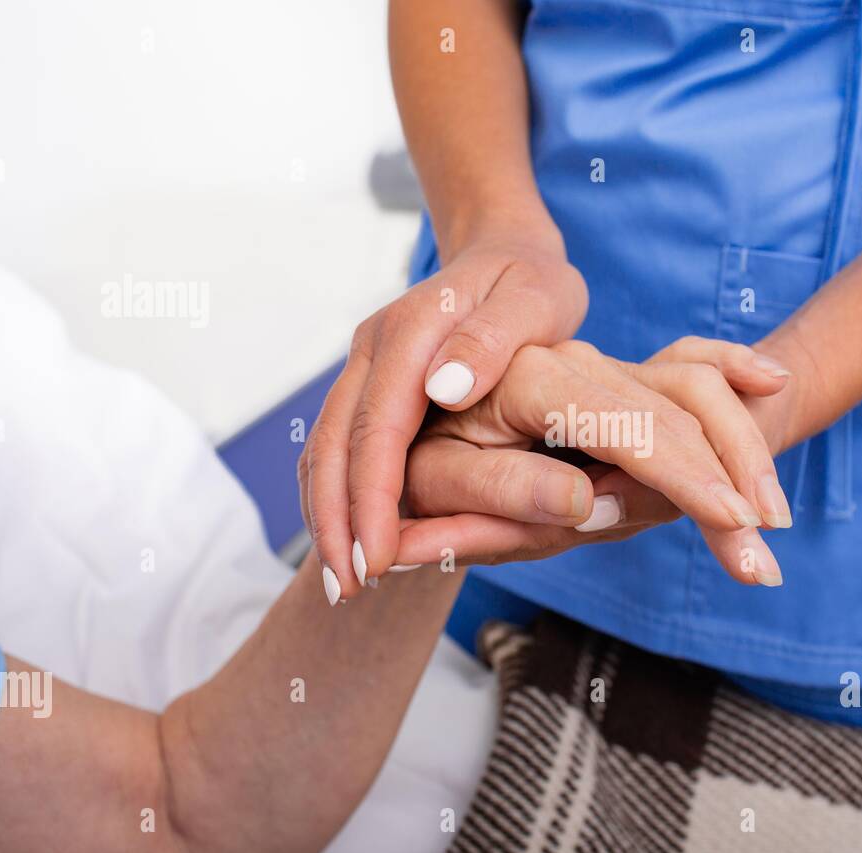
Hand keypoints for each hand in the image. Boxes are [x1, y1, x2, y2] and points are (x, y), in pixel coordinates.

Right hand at [298, 232, 587, 603]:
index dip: (372, 498)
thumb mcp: (536, 298)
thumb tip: (441, 387)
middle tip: (345, 589)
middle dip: (335, 522)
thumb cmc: (532, 281)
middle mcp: (373, 350)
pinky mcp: (373, 389)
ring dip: (327, 517)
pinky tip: (350, 545)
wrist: (507, 253)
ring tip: (340, 583)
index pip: (378, 427)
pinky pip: (342, 449)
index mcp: (411, 331)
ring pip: (326, 451)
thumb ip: (494, 339)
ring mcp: (367, 370)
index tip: (375, 558)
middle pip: (334, 445)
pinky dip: (338, 498)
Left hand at [394, 338, 794, 585]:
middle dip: (728, 486)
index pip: (629, 427)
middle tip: (762, 566)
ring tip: (773, 522)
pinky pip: (687, 366)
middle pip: (675, 413)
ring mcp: (600, 366)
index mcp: (530, 380)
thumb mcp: (438, 485)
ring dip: (741, 452)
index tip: (735, 522)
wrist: (406, 424)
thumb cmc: (418, 462)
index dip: (685, 477)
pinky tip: (770, 381)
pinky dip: (732, 372)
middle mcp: (575, 362)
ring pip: (692, 391)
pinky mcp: (616, 380)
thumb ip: (503, 494)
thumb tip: (586, 502)